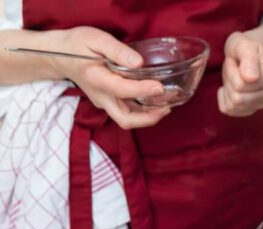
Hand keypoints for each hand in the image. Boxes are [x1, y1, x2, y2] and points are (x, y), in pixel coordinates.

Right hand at [54, 27, 169, 128]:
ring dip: (148, 117)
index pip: (122, 90)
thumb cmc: (77, 45)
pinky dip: (143, 112)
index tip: (160, 87)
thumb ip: (117, 50)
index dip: (142, 90)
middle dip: (148, 118)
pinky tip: (156, 101)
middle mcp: (101, 96)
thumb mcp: (95, 39)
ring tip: (166, 105)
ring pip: (127, 119)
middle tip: (167, 107)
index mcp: (96, 79)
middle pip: (125, 119)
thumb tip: (138, 62)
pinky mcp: (108, 103)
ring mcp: (103, 102)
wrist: (59, 56)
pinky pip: (127, 113)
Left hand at [218, 31, 262, 116]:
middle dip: (228, 81)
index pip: (240, 85)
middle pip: (237, 98)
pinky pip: (229, 110)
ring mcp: (259, 103)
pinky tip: (229, 87)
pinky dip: (224, 98)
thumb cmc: (244, 47)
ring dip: (227, 88)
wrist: (246, 53)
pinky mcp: (249, 110)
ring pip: (233, 105)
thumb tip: (251, 78)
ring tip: (232, 76)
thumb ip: (249, 59)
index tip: (235, 60)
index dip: (231, 71)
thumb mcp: (245, 45)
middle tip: (232, 68)